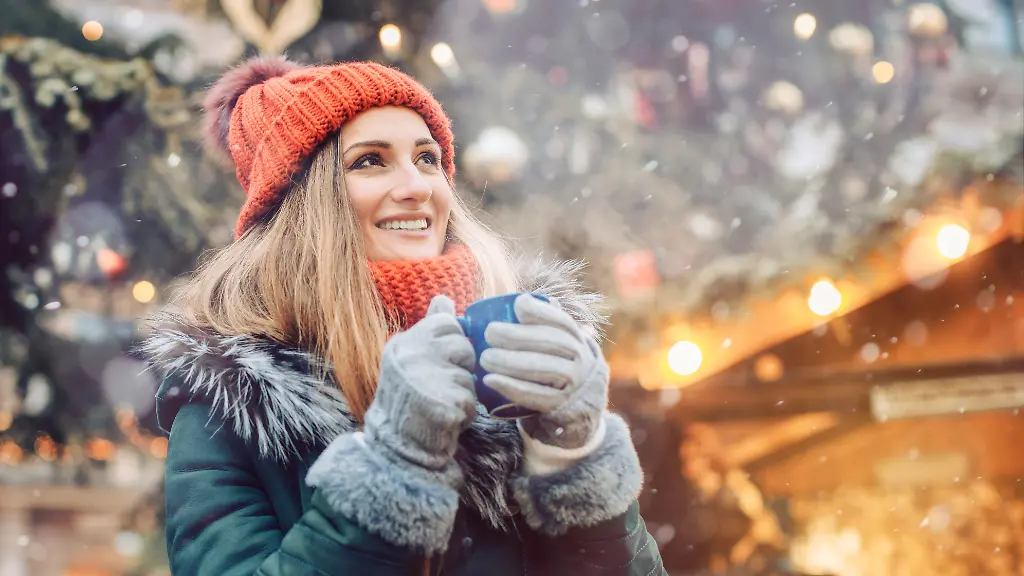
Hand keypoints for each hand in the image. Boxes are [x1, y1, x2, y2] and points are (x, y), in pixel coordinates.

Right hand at [364, 295, 477, 471]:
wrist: (397, 445)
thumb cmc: (409, 397)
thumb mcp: (413, 358)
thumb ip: (431, 327)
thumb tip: (444, 299)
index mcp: (404, 343)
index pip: (448, 324)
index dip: (453, 344)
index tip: (441, 361)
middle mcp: (412, 357)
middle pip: (464, 348)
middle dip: (461, 368)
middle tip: (441, 385)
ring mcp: (427, 380)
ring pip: (469, 376)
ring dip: (463, 393)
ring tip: (441, 403)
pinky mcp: (444, 404)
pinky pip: (471, 401)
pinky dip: (464, 413)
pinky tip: (446, 419)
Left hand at [480, 294, 608, 448]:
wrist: (579, 400)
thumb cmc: (556, 360)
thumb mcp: (557, 340)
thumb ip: (540, 322)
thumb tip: (513, 301)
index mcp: (573, 335)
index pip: (559, 320)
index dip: (539, 311)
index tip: (517, 306)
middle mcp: (577, 356)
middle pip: (549, 342)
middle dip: (516, 336)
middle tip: (489, 333)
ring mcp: (571, 381)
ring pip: (542, 368)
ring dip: (510, 362)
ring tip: (485, 358)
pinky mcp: (559, 404)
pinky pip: (535, 395)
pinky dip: (511, 387)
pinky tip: (490, 380)